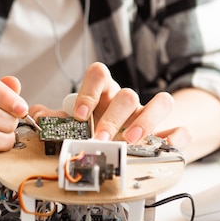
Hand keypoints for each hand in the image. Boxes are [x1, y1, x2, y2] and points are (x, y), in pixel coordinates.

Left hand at [32, 62, 191, 147]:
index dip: (88, 91)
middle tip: (100, 138)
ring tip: (132, 141)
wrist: (128, 140)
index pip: (99, 75)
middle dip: (113, 117)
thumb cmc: (98, 127)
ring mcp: (150, 115)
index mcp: (104, 94)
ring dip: (147, 120)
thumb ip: (57, 119)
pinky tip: (167, 145)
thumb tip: (37, 115)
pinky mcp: (169, 132)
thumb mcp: (76, 123)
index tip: (79, 114)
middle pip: (127, 94)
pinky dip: (177, 136)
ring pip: (161, 101)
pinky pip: (182, 128)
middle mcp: (128, 101)